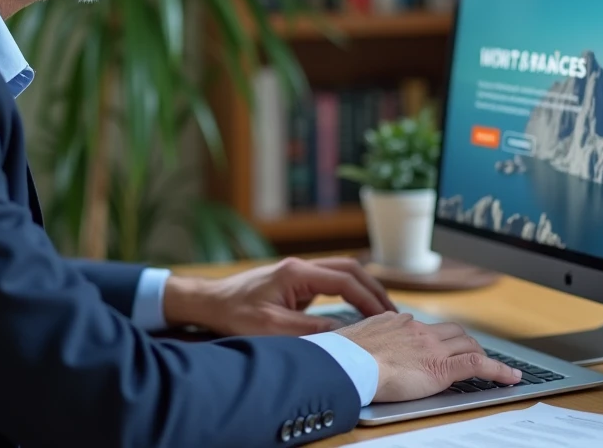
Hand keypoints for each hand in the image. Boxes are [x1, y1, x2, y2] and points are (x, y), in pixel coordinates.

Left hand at [162, 256, 395, 336]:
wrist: (209, 302)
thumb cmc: (234, 314)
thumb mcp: (272, 328)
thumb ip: (309, 331)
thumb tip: (343, 335)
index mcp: (297, 273)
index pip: (344, 280)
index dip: (368, 298)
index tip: (384, 317)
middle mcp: (301, 267)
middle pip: (350, 269)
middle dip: (374, 289)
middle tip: (392, 313)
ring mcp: (298, 273)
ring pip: (342, 272)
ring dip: (363, 289)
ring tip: (381, 311)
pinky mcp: (295, 282)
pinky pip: (331, 282)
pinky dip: (349, 292)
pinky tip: (358, 309)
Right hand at [337, 312, 521, 401]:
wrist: (348, 363)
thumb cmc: (343, 357)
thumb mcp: (353, 339)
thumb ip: (367, 339)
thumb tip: (363, 344)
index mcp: (396, 323)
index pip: (424, 325)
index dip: (438, 336)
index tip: (439, 344)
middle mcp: (417, 330)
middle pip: (453, 331)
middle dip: (466, 342)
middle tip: (471, 355)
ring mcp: (431, 347)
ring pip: (468, 344)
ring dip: (481, 354)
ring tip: (491, 367)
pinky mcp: (441, 367)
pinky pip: (478, 364)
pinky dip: (499, 370)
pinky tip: (511, 378)